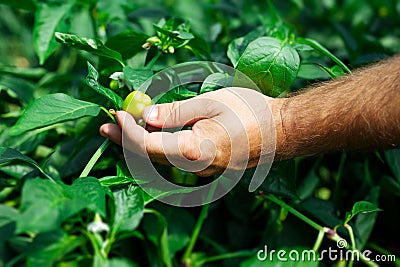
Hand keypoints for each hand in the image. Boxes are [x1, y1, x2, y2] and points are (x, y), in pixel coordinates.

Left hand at [100, 88, 282, 176]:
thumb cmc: (250, 112)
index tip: (117, 113)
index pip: (149, 147)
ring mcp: (203, 172)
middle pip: (151, 158)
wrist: (281, 131)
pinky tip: (152, 132)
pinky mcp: (207, 168)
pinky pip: (175, 159)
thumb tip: (147, 117)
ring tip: (123, 126)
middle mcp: (197, 169)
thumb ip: (176, 113)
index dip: (129, 133)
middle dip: (126, 141)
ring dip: (140, 144)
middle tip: (106, 125)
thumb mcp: (211, 102)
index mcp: (196, 152)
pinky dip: (159, 146)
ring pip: (162, 160)